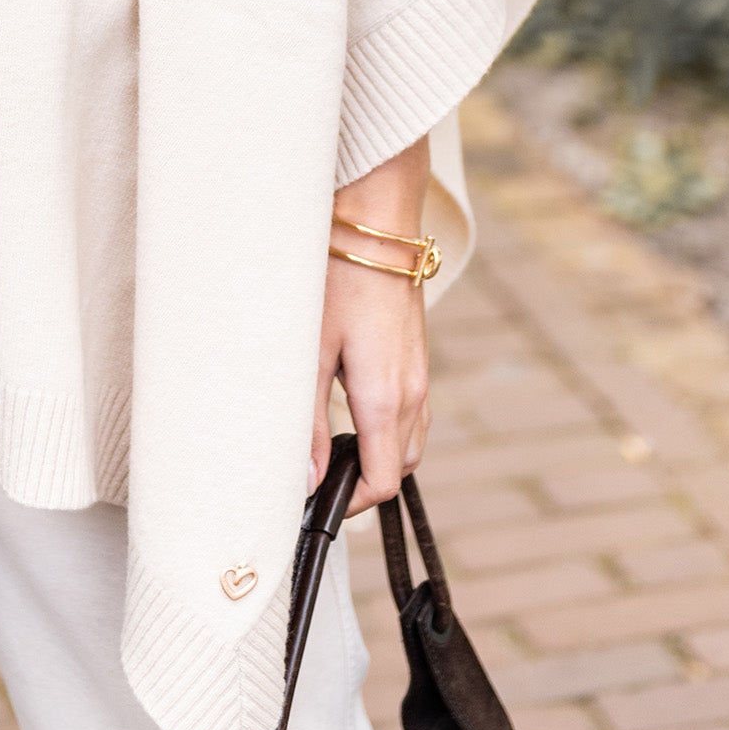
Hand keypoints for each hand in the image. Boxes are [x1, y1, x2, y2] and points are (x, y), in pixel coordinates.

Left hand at [312, 137, 431, 517]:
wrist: (374, 225)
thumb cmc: (335, 281)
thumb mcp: (310, 354)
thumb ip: (309, 423)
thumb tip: (308, 479)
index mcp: (385, 400)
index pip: (380, 482)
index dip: (351, 504)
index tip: (319, 503)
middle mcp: (412, 393)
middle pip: (398, 467)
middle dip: (365, 482)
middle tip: (322, 478)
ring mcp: (420, 373)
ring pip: (410, 440)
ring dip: (380, 455)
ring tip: (336, 448)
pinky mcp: (418, 354)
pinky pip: (414, 411)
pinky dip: (391, 426)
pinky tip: (357, 408)